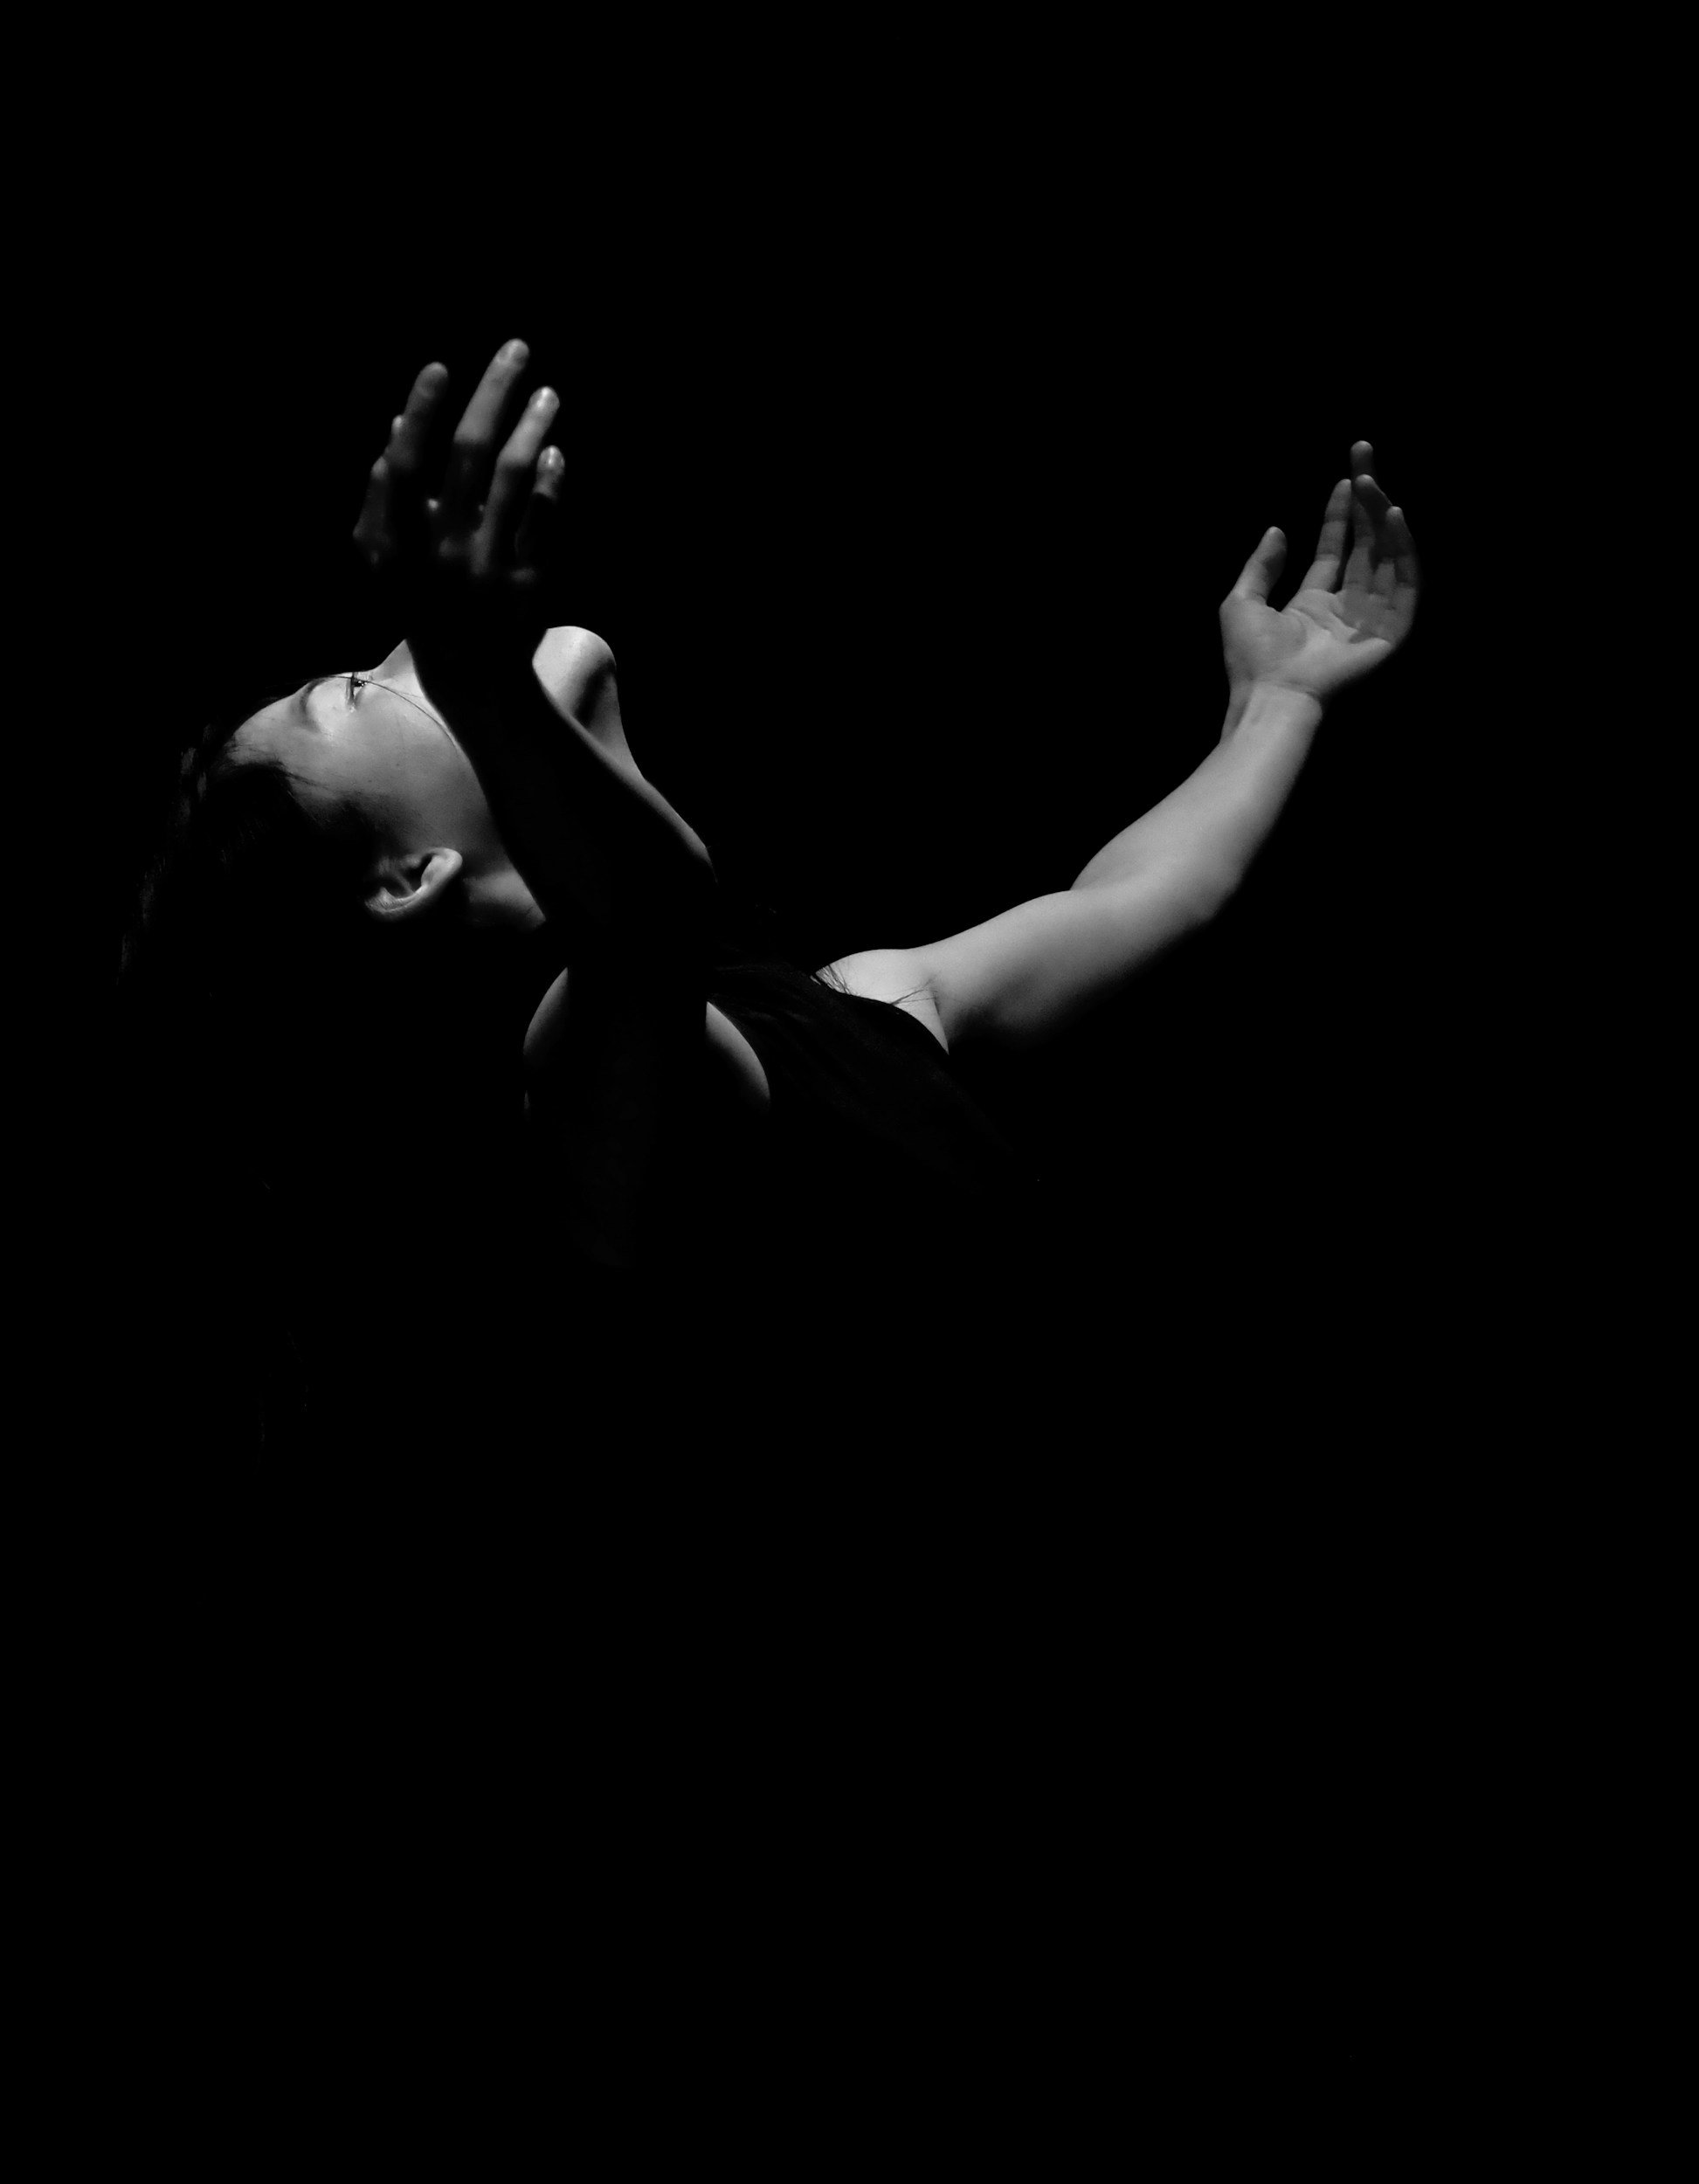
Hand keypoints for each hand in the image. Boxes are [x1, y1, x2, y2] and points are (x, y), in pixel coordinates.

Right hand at [352, 339, 564, 692]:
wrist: (469, 676)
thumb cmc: (423, 603)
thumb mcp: (388, 557)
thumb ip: (386, 498)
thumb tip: (399, 428)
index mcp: (398, 543)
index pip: (406, 463)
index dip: (422, 412)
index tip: (441, 367)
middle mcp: (443, 552)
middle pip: (470, 452)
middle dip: (494, 392)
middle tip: (517, 348)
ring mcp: (489, 567)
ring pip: (515, 476)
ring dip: (533, 423)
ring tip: (547, 393)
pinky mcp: (529, 583)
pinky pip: (547, 517)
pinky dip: (552, 478)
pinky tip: (555, 452)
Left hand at [1219, 442, 1418, 708]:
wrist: (1271, 694)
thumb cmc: (1252, 658)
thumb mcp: (1242, 601)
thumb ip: (1260, 565)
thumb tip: (1276, 530)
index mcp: (1314, 602)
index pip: (1336, 548)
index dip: (1341, 513)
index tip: (1346, 478)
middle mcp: (1346, 606)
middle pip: (1364, 544)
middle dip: (1366, 501)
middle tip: (1364, 458)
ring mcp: (1370, 618)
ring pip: (1385, 556)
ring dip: (1381, 517)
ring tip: (1373, 484)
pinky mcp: (1390, 631)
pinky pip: (1404, 584)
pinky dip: (1404, 550)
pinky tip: (1394, 517)